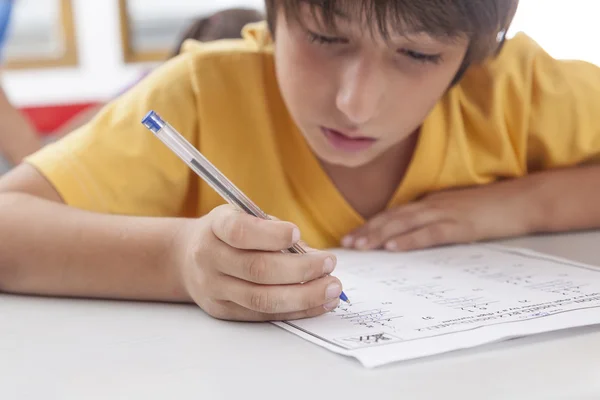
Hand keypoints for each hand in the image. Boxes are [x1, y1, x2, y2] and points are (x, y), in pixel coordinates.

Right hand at [174, 205, 342, 320]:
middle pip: (257, 269)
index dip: (270, 235)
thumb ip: (275, 231)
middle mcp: (209, 258)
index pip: (240, 232)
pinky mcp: (224, 311)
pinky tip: (319, 303)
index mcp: (215, 227)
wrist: (187, 258)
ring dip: (304, 296)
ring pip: (262, 299)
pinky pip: (263, 314)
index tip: (297, 233)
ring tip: (332, 289)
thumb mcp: (245, 217)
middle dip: (300, 269)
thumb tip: (316, 257)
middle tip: (330, 264)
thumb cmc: (229, 233)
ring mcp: (214, 288)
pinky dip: (296, 310)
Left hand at [342, 181, 536, 251]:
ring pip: (405, 224)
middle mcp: (432, 205)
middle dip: (367, 231)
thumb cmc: (490, 208)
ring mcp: (446, 213)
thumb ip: (433, 220)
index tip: (350, 237)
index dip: (370, 226)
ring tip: (361, 246)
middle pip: (392, 218)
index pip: (392, 214)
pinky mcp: (460, 226)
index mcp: (430, 203)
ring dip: (380, 235)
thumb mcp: (455, 212)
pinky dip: (409, 240)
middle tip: (346, 244)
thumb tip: (412, 236)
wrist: (521, 200)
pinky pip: (429, 233)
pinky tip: (394, 248)